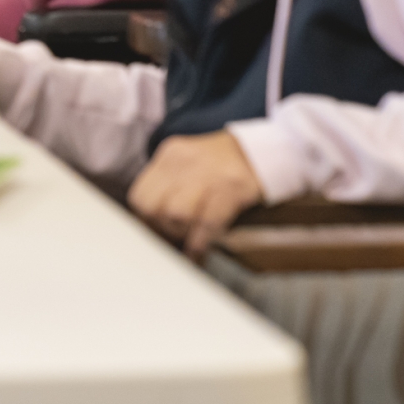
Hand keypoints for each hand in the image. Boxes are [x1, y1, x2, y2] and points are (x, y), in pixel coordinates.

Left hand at [127, 131, 263, 259]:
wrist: (264, 150)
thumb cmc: (223, 165)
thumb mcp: (189, 164)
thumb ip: (169, 187)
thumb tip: (152, 225)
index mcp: (169, 155)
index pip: (139, 195)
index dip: (144, 220)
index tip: (153, 234)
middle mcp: (183, 161)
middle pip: (152, 206)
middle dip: (159, 230)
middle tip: (171, 241)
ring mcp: (207, 173)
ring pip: (176, 214)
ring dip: (180, 235)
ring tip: (188, 243)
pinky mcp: (231, 187)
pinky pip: (207, 222)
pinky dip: (200, 243)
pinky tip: (199, 252)